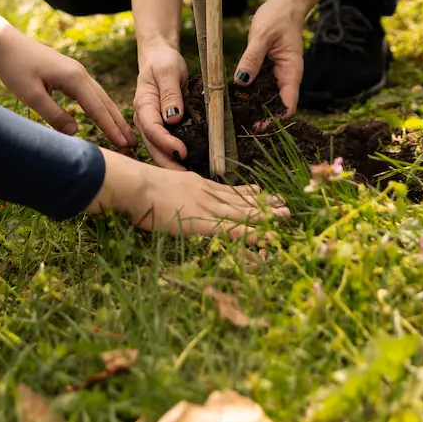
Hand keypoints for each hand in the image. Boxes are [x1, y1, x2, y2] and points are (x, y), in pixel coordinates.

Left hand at [0, 31, 135, 149]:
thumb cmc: (15, 67)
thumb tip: (75, 132)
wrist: (5, 43)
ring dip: (111, 115)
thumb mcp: (31, 95)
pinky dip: (100, 106)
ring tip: (122, 132)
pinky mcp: (68, 72)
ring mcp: (75, 71)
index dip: (111, 128)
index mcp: (74, 78)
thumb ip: (54, 115)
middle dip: (118, 122)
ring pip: (99, 96)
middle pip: (105, 101)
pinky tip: (101, 115)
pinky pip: (89, 92)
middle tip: (132, 143)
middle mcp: (80, 73)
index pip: (97, 108)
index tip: (124, 144)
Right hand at [88, 150, 289, 237]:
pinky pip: (234, 229)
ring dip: (266, 215)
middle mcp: (207, 193)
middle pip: (240, 199)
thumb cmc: (140, 189)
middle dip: (263, 203)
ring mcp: (207, 207)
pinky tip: (266, 236)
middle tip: (284, 203)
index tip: (261, 192)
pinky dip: (252, 233)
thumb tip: (174, 196)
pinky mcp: (204, 223)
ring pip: (243, 212)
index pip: (226, 191)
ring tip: (285, 215)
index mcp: (196, 185)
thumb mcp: (162, 185)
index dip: (245, 193)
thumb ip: (174, 191)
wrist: (137, 186)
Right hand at [133, 41, 188, 167]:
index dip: (166, 143)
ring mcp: (150, 122)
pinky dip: (172, 155)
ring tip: (187, 176)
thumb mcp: (168, 71)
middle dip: (167, 163)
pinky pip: (164, 143)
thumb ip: (171, 93)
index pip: (152, 129)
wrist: (159, 56)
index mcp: (143, 104)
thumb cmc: (163, 61)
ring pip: (156, 148)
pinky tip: (186, 164)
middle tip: (185, 177)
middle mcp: (144, 117)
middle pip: (152, 145)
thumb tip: (173, 118)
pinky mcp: (160, 125)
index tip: (182, 152)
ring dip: (169, 163)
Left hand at [233, 0, 304, 118]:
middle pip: (277, 106)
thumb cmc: (278, 17)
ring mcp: (277, 74)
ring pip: (267, 97)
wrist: (284, 5)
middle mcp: (286, 77)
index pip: (288, 105)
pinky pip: (260, 85)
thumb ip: (252, 58)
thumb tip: (241, 81)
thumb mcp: (262, 35)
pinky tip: (237, 98)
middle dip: (262, 118)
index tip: (258, 127)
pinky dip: (251, 93)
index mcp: (292, 72)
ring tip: (236, 117)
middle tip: (241, 126)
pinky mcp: (268, 69)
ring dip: (256, 107)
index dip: (275, 120)